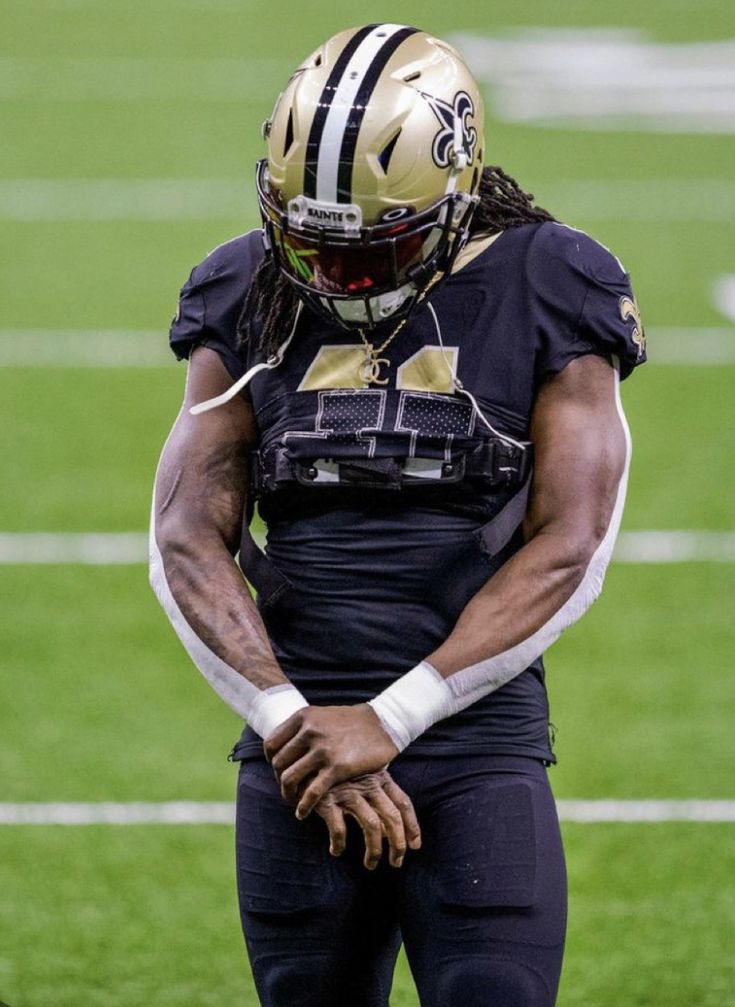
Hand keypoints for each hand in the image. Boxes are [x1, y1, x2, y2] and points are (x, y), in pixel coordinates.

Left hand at [264, 704, 398, 817]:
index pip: (272, 744)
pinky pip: (311, 792)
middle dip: (280, 779)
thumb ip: (305, 728)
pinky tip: (303, 812)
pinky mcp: (337, 767)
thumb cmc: (353, 722)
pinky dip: (304, 805)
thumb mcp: (323, 716)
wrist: (385, 723)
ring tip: (293, 801)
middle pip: (279, 763)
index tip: (280, 770)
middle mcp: (310, 731)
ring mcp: (323, 749)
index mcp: (304, 717)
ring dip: (288, 794)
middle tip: (288, 788)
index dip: (272, 761)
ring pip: (290, 778)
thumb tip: (285, 747)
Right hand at [313, 770, 420, 869]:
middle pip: (392, 817)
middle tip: (397, 862)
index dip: (412, 826)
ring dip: (374, 851)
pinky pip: (339, 829)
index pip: (403, 802)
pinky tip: (336, 850)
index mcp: (379, 777)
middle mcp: (367, 783)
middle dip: (399, 844)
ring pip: (372, 826)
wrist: (302, 758)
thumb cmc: (335, 773)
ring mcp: (348, 791)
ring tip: (371, 865)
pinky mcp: (327, 799)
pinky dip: (339, 844)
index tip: (415, 845)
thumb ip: (376, 802)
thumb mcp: (360, 781)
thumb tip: (388, 834)